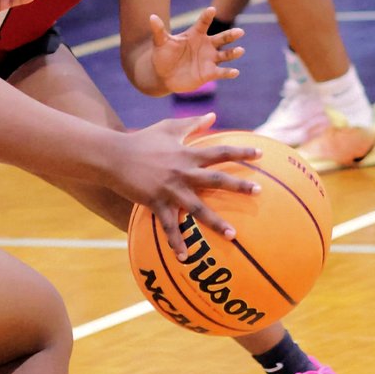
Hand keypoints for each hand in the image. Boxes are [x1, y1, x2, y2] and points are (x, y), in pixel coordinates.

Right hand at [109, 113, 260, 260]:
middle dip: (238, 186)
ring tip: (233, 235)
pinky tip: (184, 258)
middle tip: (258, 192)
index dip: (240, 152)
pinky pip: (168, 225)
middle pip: (215, 179)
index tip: (261, 155)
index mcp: (187, 153)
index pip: (219, 152)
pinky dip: (176, 242)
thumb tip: (213, 115)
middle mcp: (182, 172)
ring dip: (215, 222)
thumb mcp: (168, 128)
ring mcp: (169, 189)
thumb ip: (192, 124)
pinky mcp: (155, 202)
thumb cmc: (142, 140)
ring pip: (197, 208)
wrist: (113, 156)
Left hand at [149, 7, 243, 93]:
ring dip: (233, 53)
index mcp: (195, 35)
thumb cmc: (163, 56)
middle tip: (240, 32)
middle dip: (231, 35)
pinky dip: (228, 72)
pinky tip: (235, 72)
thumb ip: (159, 30)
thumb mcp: (160, 43)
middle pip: (222, 38)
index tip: (212, 9)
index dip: (207, 16)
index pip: (203, 23)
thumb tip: (151, 16)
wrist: (163, 76)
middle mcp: (206, 45)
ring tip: (240, 50)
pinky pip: (222, 72)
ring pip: (226, 55)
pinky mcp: (210, 73)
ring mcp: (209, 59)